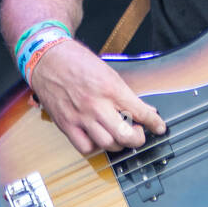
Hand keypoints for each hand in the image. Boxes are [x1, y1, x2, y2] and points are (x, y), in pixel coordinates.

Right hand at [29, 39, 166, 154]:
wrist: (47, 59)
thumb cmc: (78, 62)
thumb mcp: (109, 73)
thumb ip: (127, 94)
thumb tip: (145, 109)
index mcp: (111, 88)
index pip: (140, 112)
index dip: (154, 123)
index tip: (160, 127)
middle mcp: (96, 105)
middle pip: (124, 135)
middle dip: (138, 139)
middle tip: (139, 134)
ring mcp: (80, 117)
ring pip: (107, 144)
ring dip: (118, 144)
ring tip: (119, 136)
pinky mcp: (66, 124)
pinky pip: (84, 147)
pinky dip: (95, 147)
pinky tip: (98, 138)